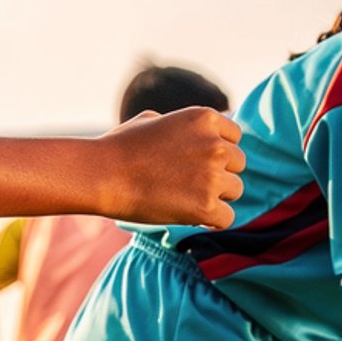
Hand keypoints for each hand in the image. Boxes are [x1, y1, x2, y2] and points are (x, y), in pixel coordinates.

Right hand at [96, 107, 244, 229]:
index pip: (235, 137)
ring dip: (216, 197)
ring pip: (235, 191)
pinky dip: (212, 221)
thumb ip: (183, 126)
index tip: (198, 162)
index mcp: (205, 118)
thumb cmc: (121, 147)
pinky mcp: (207, 206)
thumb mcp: (153, 120)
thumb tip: (198, 134)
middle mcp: (215, 144)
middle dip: (219, 174)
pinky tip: (192, 217)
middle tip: (190, 183)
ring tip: (185, 198)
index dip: (219, 152)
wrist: (102, 175)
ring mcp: (213, 176)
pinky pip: (227, 219)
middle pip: (238, 164)